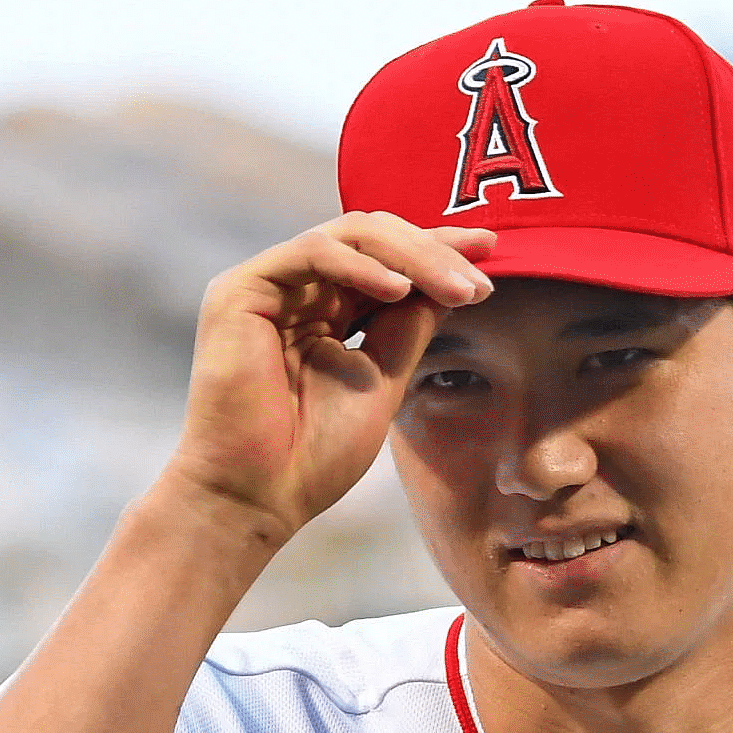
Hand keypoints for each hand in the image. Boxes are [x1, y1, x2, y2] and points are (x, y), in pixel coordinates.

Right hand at [161, 212, 495, 548]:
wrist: (261, 496)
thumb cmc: (315, 455)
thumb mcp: (383, 381)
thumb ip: (409, 329)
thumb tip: (452, 282)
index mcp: (327, 311)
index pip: (387, 264)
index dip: (438, 252)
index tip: (491, 255)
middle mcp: (298, 289)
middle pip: (374, 239)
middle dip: (434, 250)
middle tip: (482, 275)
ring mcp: (269, 285)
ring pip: (350, 236)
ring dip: (411, 257)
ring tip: (457, 288)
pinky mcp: (241, 289)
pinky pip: (313, 252)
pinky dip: (361, 267)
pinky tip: (400, 291)